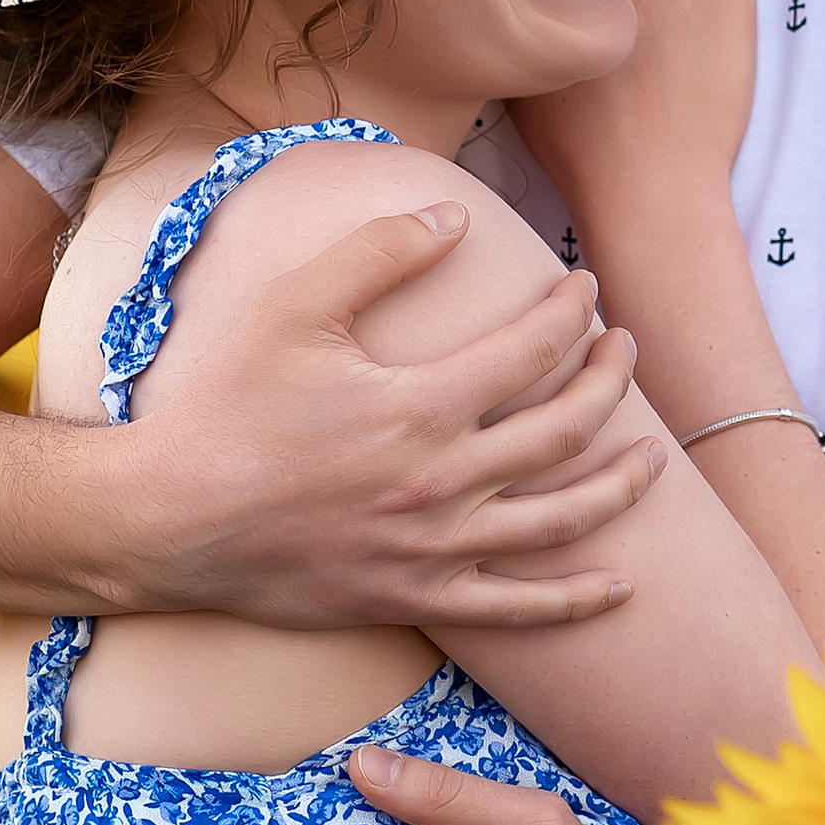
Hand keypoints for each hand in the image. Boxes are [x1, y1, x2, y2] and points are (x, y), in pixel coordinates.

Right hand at [104, 208, 663, 632]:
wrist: (170, 519)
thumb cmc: (226, 405)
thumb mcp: (294, 306)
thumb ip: (377, 252)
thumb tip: (455, 216)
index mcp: (421, 403)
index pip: (532, 348)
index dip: (571, 311)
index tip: (584, 288)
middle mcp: (442, 479)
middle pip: (566, 427)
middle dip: (609, 379)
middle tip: (624, 349)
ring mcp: (434, 545)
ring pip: (561, 517)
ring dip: (621, 482)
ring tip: (654, 455)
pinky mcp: (416, 596)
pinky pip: (518, 609)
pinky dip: (575, 598)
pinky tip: (620, 584)